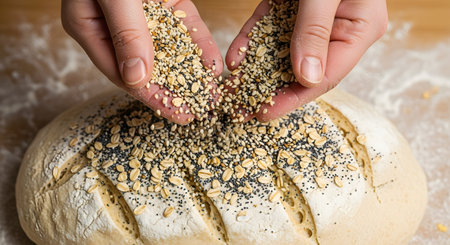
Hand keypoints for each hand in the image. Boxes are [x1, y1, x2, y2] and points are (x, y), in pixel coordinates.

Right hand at [61, 0, 222, 123]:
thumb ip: (125, 31)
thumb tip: (137, 77)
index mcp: (89, 28)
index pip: (121, 72)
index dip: (150, 95)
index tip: (175, 113)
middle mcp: (114, 26)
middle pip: (146, 67)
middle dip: (174, 89)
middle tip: (199, 110)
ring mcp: (141, 15)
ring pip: (168, 50)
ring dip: (190, 72)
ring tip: (212, 94)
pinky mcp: (165, 3)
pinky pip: (183, 28)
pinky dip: (198, 45)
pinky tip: (212, 64)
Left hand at [225, 0, 387, 121]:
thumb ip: (316, 30)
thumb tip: (305, 77)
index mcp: (360, 30)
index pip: (325, 76)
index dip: (294, 97)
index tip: (264, 113)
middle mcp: (339, 30)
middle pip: (303, 70)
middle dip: (272, 89)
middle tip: (243, 109)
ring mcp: (316, 20)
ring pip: (284, 52)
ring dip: (258, 69)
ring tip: (234, 89)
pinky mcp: (294, 7)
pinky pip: (272, 28)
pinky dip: (254, 41)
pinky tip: (236, 57)